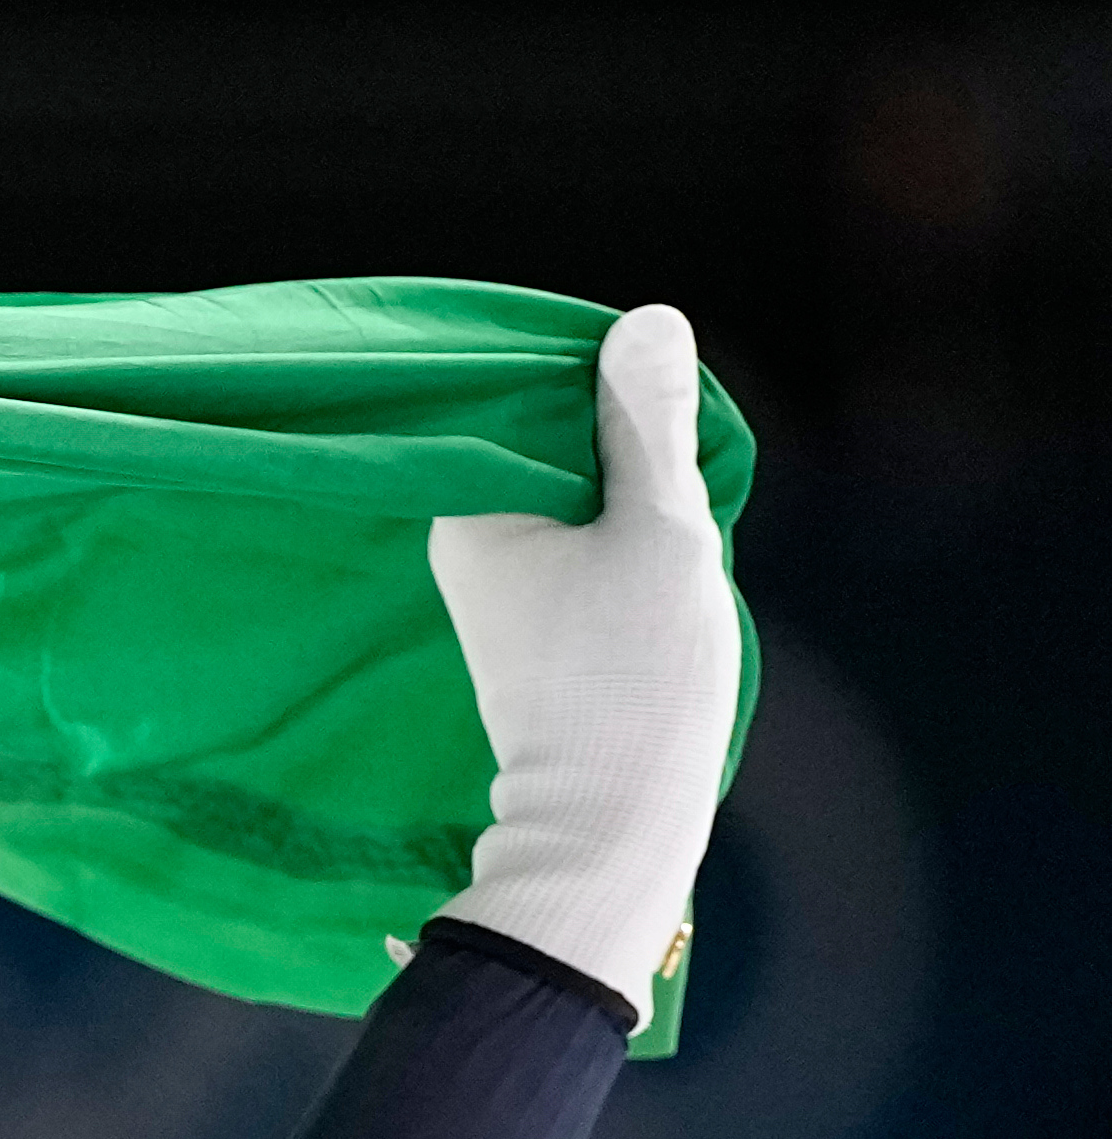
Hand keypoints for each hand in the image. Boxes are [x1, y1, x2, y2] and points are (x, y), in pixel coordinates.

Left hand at [426, 304, 744, 1024]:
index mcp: (466, 509)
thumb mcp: (659, 528)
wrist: (609, 816)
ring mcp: (495, 586)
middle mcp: (462, 543)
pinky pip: (577, 541)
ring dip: (626, 489)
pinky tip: (657, 556)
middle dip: (617, 437)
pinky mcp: (532, 623)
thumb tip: (645, 322)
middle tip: (676, 462)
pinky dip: (620, 534)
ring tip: (670, 514)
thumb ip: (650, 424)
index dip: (599, 383)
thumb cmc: (631, 676)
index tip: (654, 396)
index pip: (522, 398)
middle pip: (548, 443)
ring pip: (571, 493)